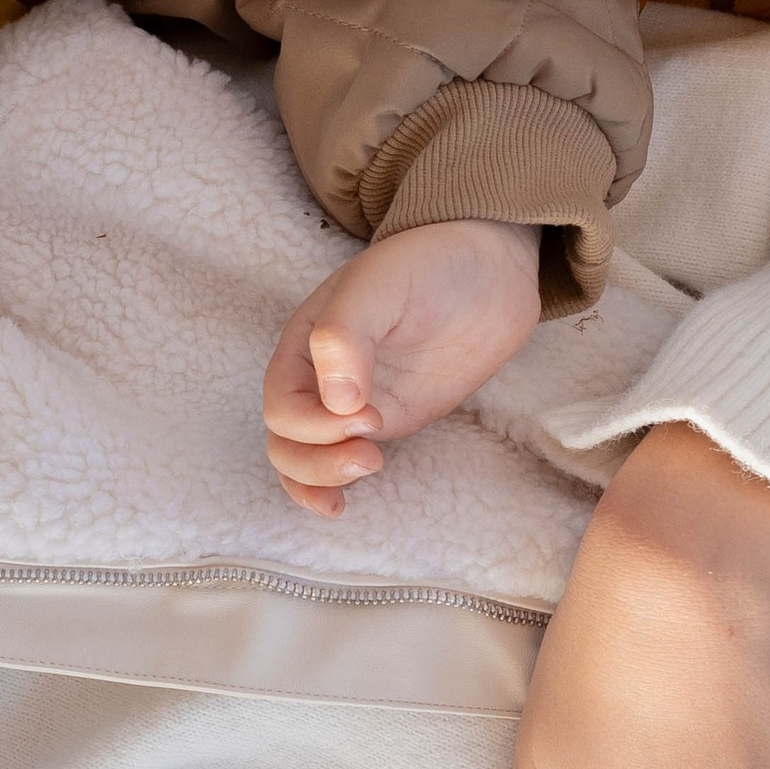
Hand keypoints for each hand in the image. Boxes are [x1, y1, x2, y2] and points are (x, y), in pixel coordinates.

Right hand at [263, 219, 541, 508]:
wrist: (488, 269)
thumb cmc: (427, 264)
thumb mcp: (378, 285)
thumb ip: (346, 336)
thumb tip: (336, 402)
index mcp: (304, 342)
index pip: (281, 403)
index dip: (312, 423)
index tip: (365, 415)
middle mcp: (320, 377)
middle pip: (285, 440)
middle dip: (316, 459)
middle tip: (369, 455)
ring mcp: (355, 402)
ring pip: (306, 458)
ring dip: (322, 477)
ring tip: (368, 467)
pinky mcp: (390, 419)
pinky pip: (344, 460)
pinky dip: (333, 486)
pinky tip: (343, 504)